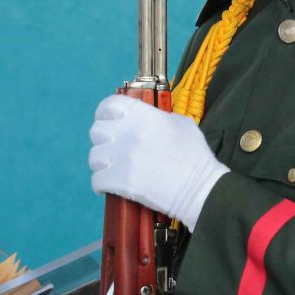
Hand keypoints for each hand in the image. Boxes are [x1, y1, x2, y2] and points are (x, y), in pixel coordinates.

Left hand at [88, 96, 227, 230]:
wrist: (200, 189)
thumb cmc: (195, 156)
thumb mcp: (180, 123)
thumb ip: (156, 116)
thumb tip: (140, 118)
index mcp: (143, 115)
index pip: (109, 105)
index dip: (105, 113)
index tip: (107, 121)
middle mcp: (129, 133)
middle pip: (97, 131)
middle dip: (104, 140)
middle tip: (113, 149)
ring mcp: (122, 158)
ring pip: (94, 157)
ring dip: (102, 163)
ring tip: (112, 168)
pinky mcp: (120, 181)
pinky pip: (96, 180)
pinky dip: (102, 184)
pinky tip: (111, 185)